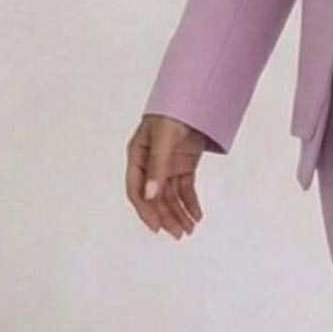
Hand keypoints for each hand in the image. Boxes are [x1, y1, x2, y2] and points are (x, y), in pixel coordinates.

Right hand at [126, 115, 206, 237]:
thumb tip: (150, 195)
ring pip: (170, 196)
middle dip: (166, 216)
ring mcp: (167, 166)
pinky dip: (190, 203)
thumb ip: (158, 166)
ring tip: (189, 229)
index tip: (157, 226)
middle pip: (155, 197)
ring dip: (179, 213)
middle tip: (178, 233)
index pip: (136, 190)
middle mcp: (150, 164)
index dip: (145, 210)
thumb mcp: (163, 138)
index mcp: (137, 156)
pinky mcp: (183, 165)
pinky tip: (196, 216)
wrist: (195, 97)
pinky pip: (184, 189)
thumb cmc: (173, 113)